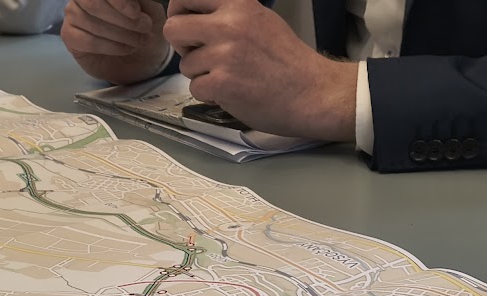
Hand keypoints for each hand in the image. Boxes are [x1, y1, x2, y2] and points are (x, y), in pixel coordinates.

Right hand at [61, 0, 170, 85]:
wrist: (142, 59)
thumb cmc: (145, 30)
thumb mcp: (151, 12)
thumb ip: (140, 0)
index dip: (118, 1)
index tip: (136, 13)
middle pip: (93, 3)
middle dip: (121, 19)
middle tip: (144, 30)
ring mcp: (74, 15)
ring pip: (90, 22)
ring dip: (120, 34)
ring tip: (139, 42)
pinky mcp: (69, 35)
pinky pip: (86, 40)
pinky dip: (110, 46)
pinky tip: (126, 49)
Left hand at [162, 0, 355, 140]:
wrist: (313, 92)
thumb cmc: (288, 62)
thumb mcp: (260, 19)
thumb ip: (229, 14)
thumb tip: (194, 16)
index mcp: (239, 4)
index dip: (179, 13)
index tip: (186, 25)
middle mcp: (229, 24)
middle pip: (173, 28)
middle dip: (181, 45)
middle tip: (199, 54)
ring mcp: (225, 54)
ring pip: (185, 64)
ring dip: (201, 74)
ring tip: (229, 76)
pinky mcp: (222, 83)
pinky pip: (195, 88)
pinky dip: (210, 95)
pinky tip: (232, 92)